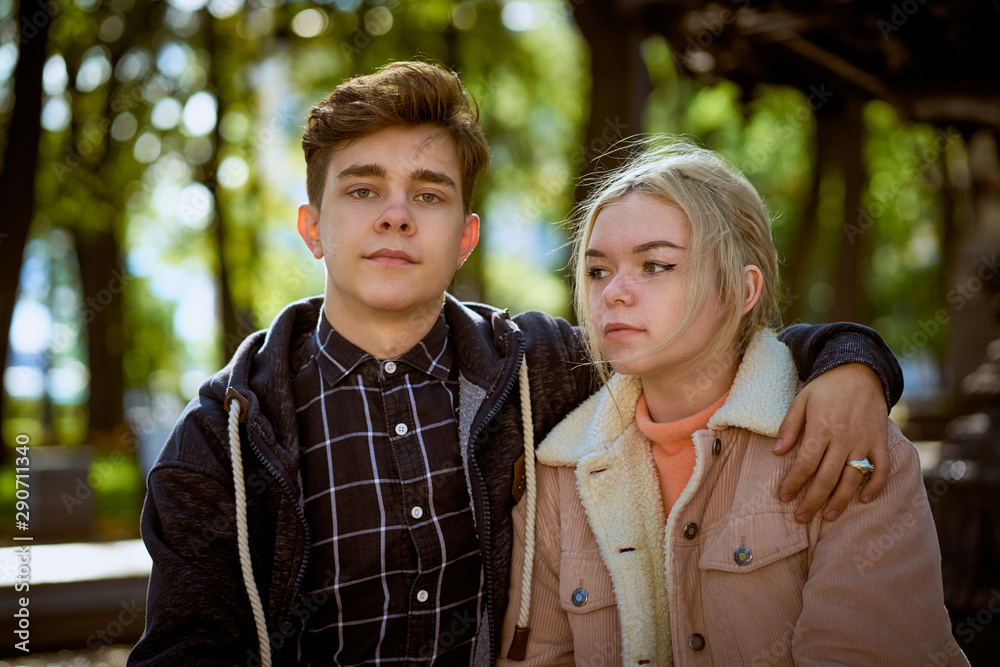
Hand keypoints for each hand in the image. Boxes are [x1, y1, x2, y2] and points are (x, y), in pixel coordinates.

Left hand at [773, 363, 889, 522]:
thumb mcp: (801, 400)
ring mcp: (864, 441)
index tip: (784, 497)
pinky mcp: (880, 441)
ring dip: (840, 500)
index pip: (805, 464)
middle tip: (800, 517)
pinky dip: (875, 485)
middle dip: (812, 500)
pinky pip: (881, 468)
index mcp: (821, 428)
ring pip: (852, 478)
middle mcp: (844, 438)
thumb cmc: (826, 387)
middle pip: (826, 477)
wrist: (860, 371)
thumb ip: (789, 426)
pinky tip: (864, 499)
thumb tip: (777, 452)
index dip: (793, 483)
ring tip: (828, 516)